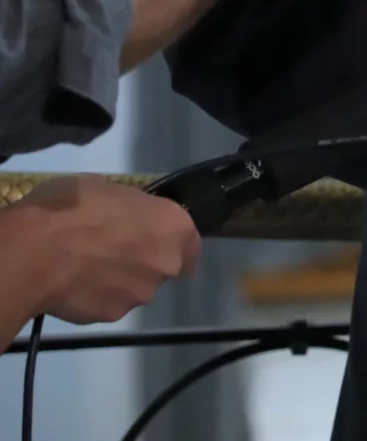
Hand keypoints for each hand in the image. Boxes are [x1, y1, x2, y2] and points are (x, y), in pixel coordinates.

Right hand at [0, 177, 200, 328]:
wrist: (35, 251)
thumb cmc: (75, 207)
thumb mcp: (111, 189)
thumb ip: (131, 211)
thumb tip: (126, 220)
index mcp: (174, 227)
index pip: (191, 244)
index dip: (172, 243)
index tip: (153, 240)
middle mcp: (167, 264)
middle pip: (163, 268)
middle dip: (143, 263)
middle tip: (111, 252)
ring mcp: (139, 294)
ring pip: (135, 289)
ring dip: (118, 281)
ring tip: (84, 268)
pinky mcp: (110, 316)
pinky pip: (106, 305)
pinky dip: (94, 298)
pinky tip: (71, 285)